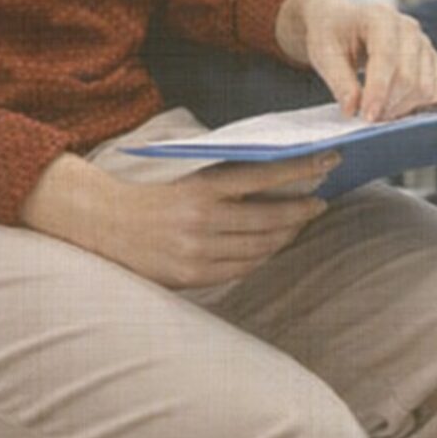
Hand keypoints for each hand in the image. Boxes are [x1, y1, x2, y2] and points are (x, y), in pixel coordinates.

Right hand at [22, 152, 336, 288]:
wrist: (106, 226)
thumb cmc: (158, 198)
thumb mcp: (192, 180)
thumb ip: (231, 183)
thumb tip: (282, 181)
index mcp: (204, 187)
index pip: (266, 176)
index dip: (303, 170)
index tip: (330, 162)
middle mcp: (203, 219)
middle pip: (270, 217)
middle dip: (302, 210)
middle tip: (321, 203)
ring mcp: (198, 250)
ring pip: (261, 246)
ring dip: (286, 235)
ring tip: (300, 223)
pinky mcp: (192, 275)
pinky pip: (241, 267)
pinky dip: (262, 256)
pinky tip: (273, 246)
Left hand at [275, 0, 436, 120]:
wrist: (343, 24)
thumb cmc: (332, 34)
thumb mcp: (324, 54)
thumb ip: (339, 81)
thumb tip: (352, 109)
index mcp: (380, 17)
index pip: (386, 58)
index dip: (378, 91)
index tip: (367, 117)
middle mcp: (408, 27)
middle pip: (409, 76)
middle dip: (390, 105)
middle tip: (368, 119)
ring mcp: (423, 43)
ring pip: (425, 86)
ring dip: (403, 108)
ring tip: (379, 113)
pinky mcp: (431, 59)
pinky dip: (420, 105)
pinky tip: (397, 109)